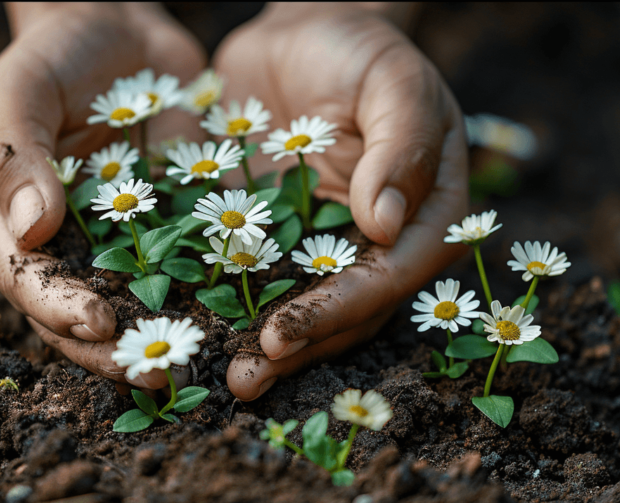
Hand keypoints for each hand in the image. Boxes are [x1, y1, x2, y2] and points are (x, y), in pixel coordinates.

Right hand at [0, 2, 204, 389]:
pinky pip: (170, 271)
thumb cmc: (54, 55)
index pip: (23, 278)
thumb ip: (17, 153)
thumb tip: (28, 229)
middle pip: (70, 312)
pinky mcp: (149, 230)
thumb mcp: (21, 89)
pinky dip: (194, 296)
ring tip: (196, 361)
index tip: (101, 324)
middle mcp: (46, 244)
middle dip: (112, 348)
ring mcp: (98, 242)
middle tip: (159, 372)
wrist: (113, 28)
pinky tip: (230, 317)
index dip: (59, 309)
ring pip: (122, 305)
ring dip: (155, 338)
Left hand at [212, 3, 470, 399]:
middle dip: (295, 347)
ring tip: (223, 379)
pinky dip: (231, 305)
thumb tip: (384, 223)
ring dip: (263, 346)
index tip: (284, 334)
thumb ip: (398, 147)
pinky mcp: (277, 232)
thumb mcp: (392, 83)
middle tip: (244, 379)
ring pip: (299, 304)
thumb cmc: (359, 49)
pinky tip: (197, 329)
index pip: (385, 277)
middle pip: (344, 310)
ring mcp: (325, 242)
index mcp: (423, 214)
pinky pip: (257, 275)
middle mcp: (378, 240)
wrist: (305, 28)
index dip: (336, 311)